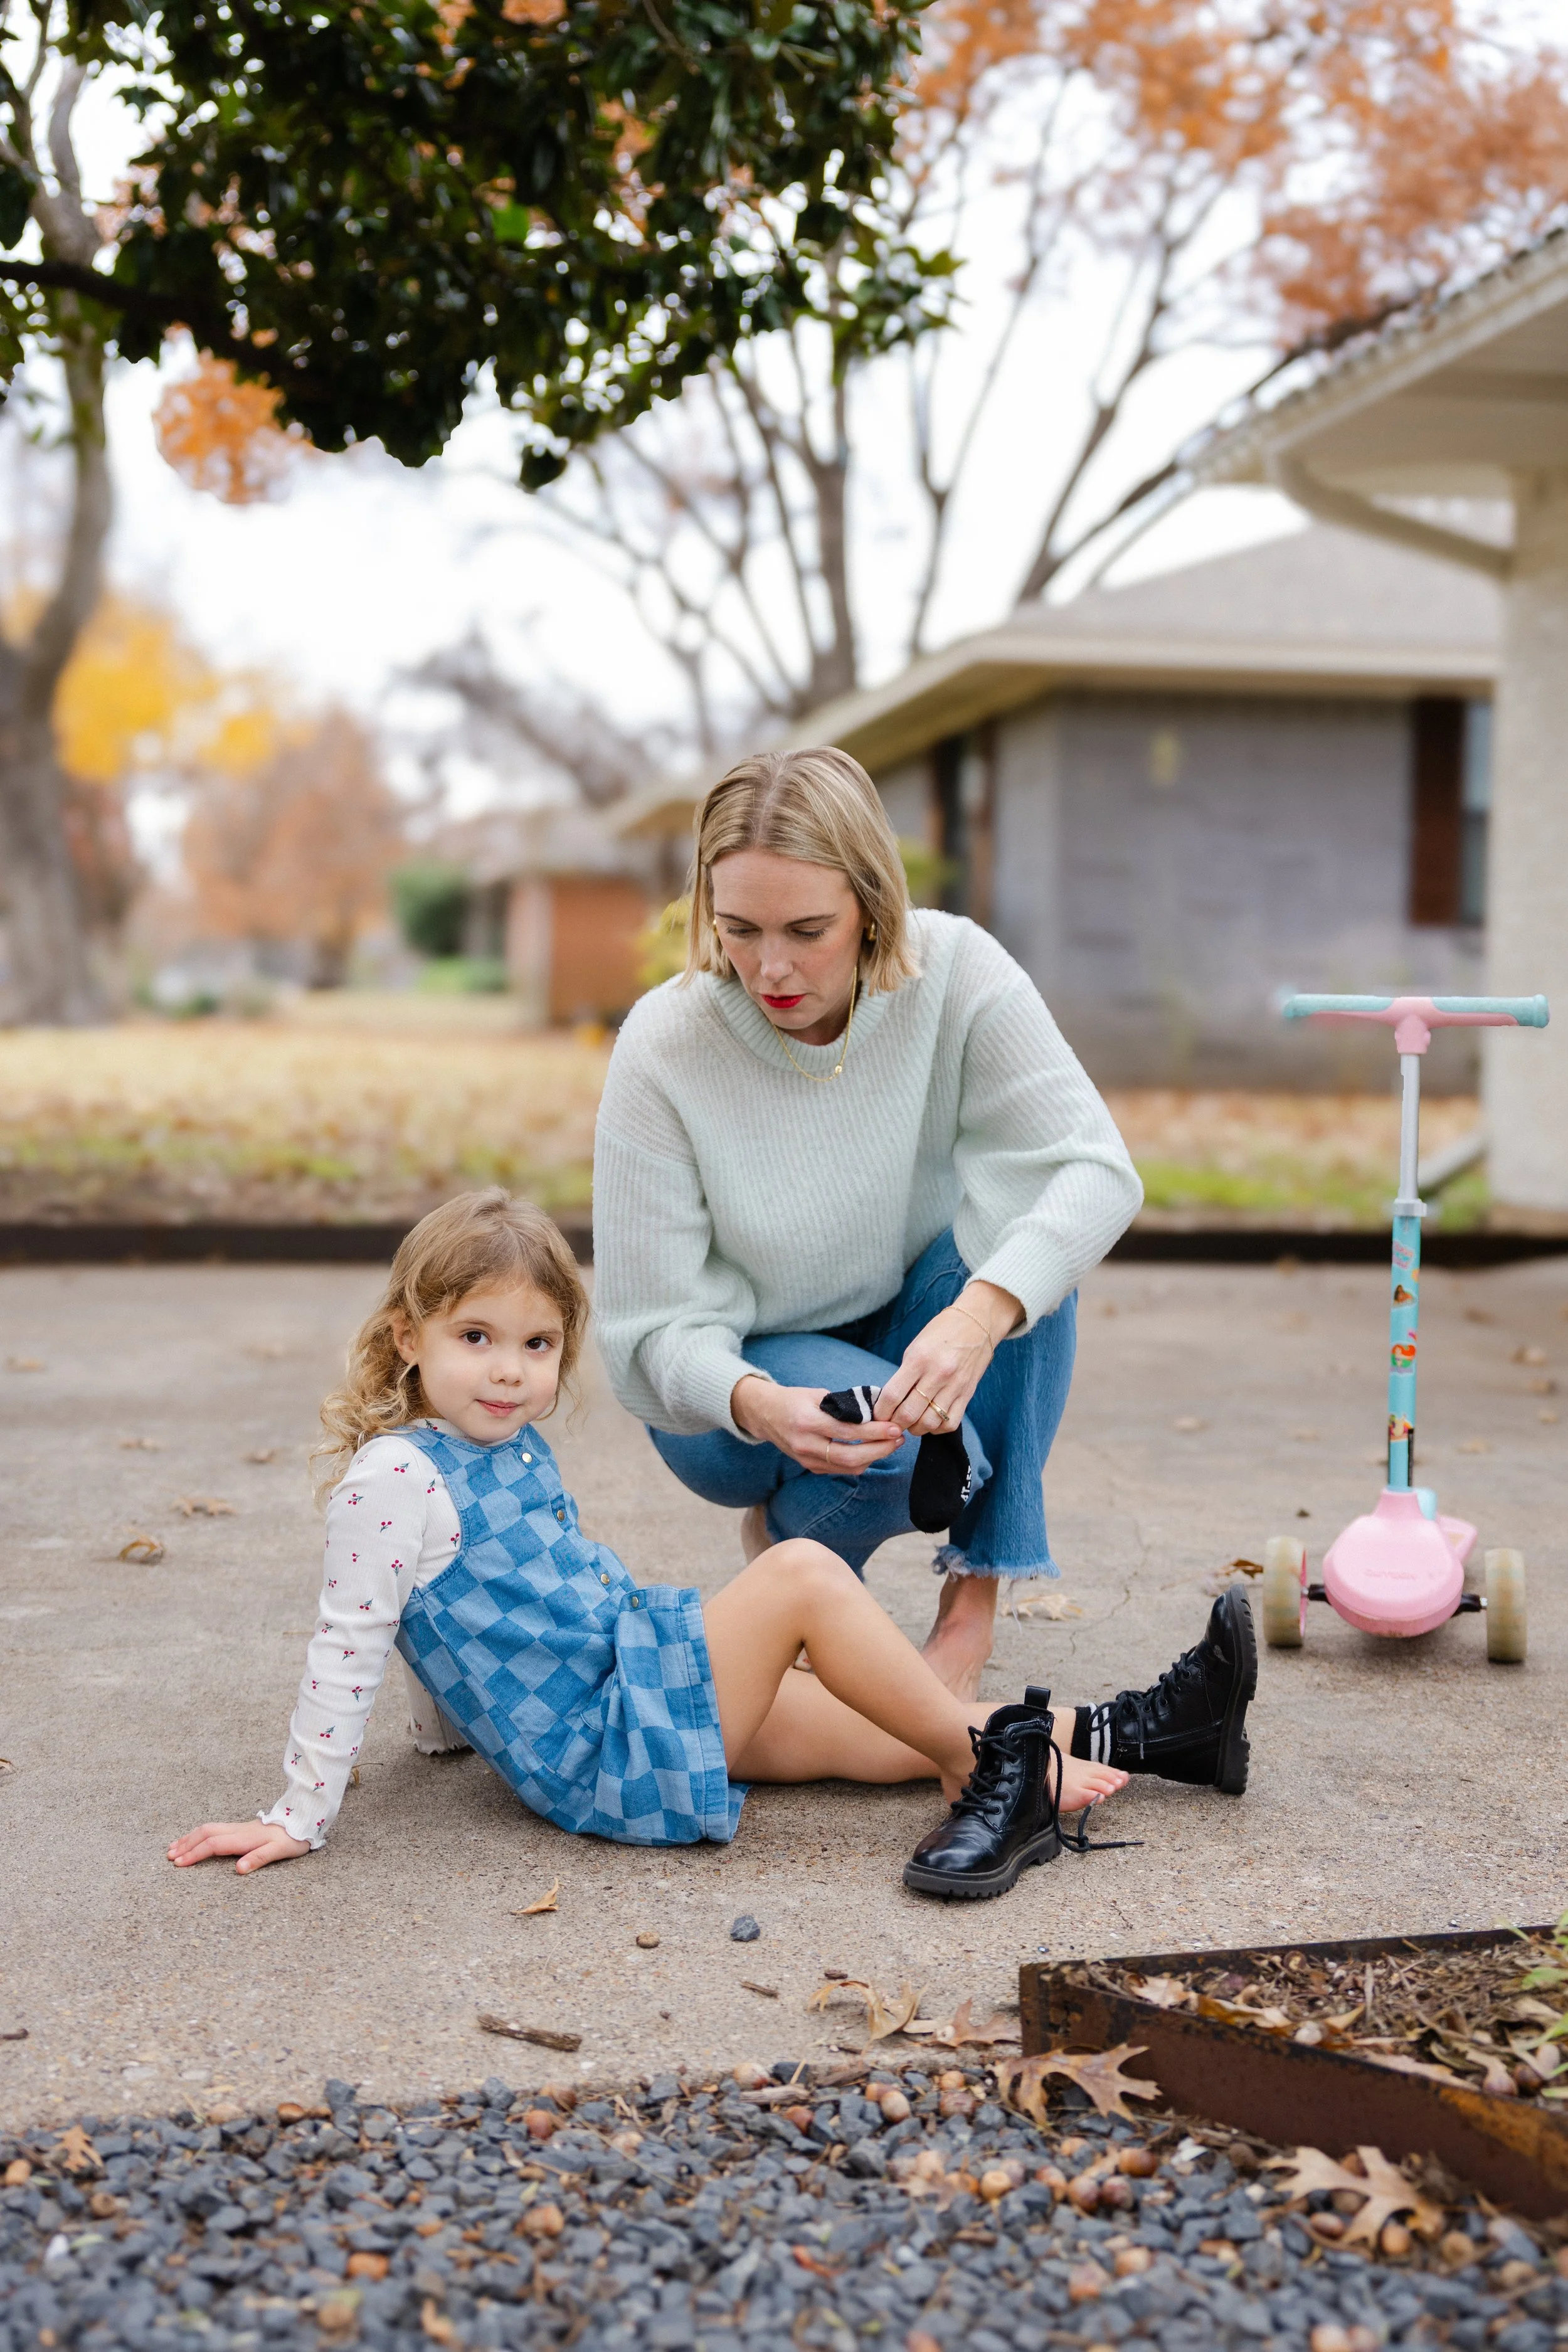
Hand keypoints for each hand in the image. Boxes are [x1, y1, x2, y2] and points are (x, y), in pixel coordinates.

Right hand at [167, 1821, 310, 1874]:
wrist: (302, 1821)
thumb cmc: (291, 1839)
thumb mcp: (279, 1851)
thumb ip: (259, 1859)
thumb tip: (238, 1870)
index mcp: (244, 1838)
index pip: (213, 1845)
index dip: (195, 1854)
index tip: (179, 1864)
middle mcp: (237, 1831)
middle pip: (205, 1834)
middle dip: (185, 1845)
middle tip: (169, 1857)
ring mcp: (237, 1828)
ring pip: (207, 1829)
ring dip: (189, 1838)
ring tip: (172, 1848)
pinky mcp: (239, 1829)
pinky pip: (213, 1830)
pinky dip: (198, 1835)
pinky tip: (194, 1840)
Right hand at [731, 1376, 904, 1477]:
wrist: (765, 1414)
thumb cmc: (795, 1399)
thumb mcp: (818, 1394)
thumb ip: (845, 1405)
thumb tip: (878, 1412)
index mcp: (808, 1421)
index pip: (848, 1431)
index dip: (875, 1432)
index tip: (895, 1427)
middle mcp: (806, 1444)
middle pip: (850, 1457)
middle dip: (880, 1450)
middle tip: (899, 1439)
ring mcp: (806, 1459)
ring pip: (848, 1467)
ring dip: (873, 1457)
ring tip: (890, 1444)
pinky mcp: (809, 1467)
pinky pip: (840, 1469)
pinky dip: (859, 1461)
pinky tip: (872, 1450)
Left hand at [875, 1281, 1020, 1436]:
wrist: (977, 1323)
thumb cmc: (941, 1333)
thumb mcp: (915, 1347)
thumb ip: (903, 1375)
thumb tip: (890, 1402)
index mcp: (919, 1359)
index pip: (892, 1395)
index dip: (881, 1411)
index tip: (878, 1415)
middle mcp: (937, 1374)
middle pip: (909, 1414)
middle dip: (895, 1424)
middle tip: (892, 1422)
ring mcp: (955, 1386)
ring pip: (929, 1423)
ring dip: (915, 1429)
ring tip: (911, 1423)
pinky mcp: (967, 1394)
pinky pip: (949, 1423)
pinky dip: (936, 1428)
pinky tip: (930, 1421)